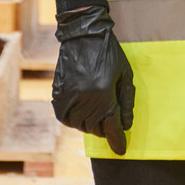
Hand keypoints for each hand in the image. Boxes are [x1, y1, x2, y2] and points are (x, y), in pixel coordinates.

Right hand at [52, 5, 135, 154]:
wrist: (83, 34)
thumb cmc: (109, 53)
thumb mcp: (125, 75)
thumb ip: (126, 102)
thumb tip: (126, 125)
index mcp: (104, 95)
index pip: (111, 127)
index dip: (117, 141)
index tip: (120, 150)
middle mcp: (85, 99)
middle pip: (95, 128)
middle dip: (104, 129)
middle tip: (109, 121)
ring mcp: (69, 97)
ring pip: (79, 125)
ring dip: (89, 124)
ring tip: (96, 114)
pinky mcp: (58, 93)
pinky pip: (65, 117)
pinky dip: (73, 119)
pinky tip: (81, 111)